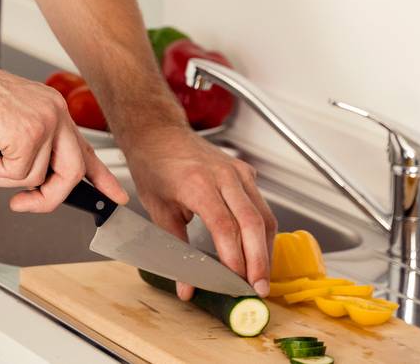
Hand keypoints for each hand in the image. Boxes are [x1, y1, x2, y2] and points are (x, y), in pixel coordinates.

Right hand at [0, 54, 128, 212]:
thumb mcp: (6, 122)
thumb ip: (28, 147)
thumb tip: (34, 181)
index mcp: (51, 107)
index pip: (83, 147)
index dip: (100, 176)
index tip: (115, 195)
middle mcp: (55, 112)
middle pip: (71, 172)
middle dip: (46, 197)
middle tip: (21, 204)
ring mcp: (45, 122)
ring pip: (34, 177)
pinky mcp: (28, 134)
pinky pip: (14, 175)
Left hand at [121, 122, 276, 298]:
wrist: (158, 131)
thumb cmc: (153, 165)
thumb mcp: (157, 208)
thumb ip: (176, 248)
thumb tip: (186, 288)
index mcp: (197, 182)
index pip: (225, 226)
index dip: (234, 257)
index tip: (235, 282)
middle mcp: (223, 175)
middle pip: (252, 222)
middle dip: (259, 260)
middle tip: (257, 289)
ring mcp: (237, 172)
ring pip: (264, 216)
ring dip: (266, 249)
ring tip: (260, 277)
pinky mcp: (245, 172)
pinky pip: (261, 205)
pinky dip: (263, 231)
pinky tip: (258, 251)